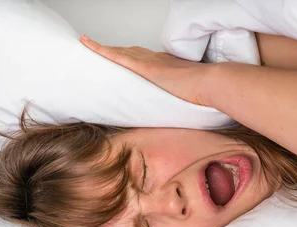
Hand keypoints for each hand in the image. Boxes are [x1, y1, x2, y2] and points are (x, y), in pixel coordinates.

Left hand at [80, 35, 211, 105]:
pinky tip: (86, 44)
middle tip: (98, 49)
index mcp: (167, 66)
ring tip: (87, 44)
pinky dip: (99, 49)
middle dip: (114, 51)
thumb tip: (186, 113)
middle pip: (129, 52)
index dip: (131, 56)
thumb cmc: (205, 93)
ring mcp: (149, 62)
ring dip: (104, 48)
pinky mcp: (143, 67)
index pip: (144, 59)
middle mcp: (157, 59)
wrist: (209, 84)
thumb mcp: (192, 98)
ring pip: (120, 51)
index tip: (125, 57)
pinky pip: (115, 55)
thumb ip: (185, 101)